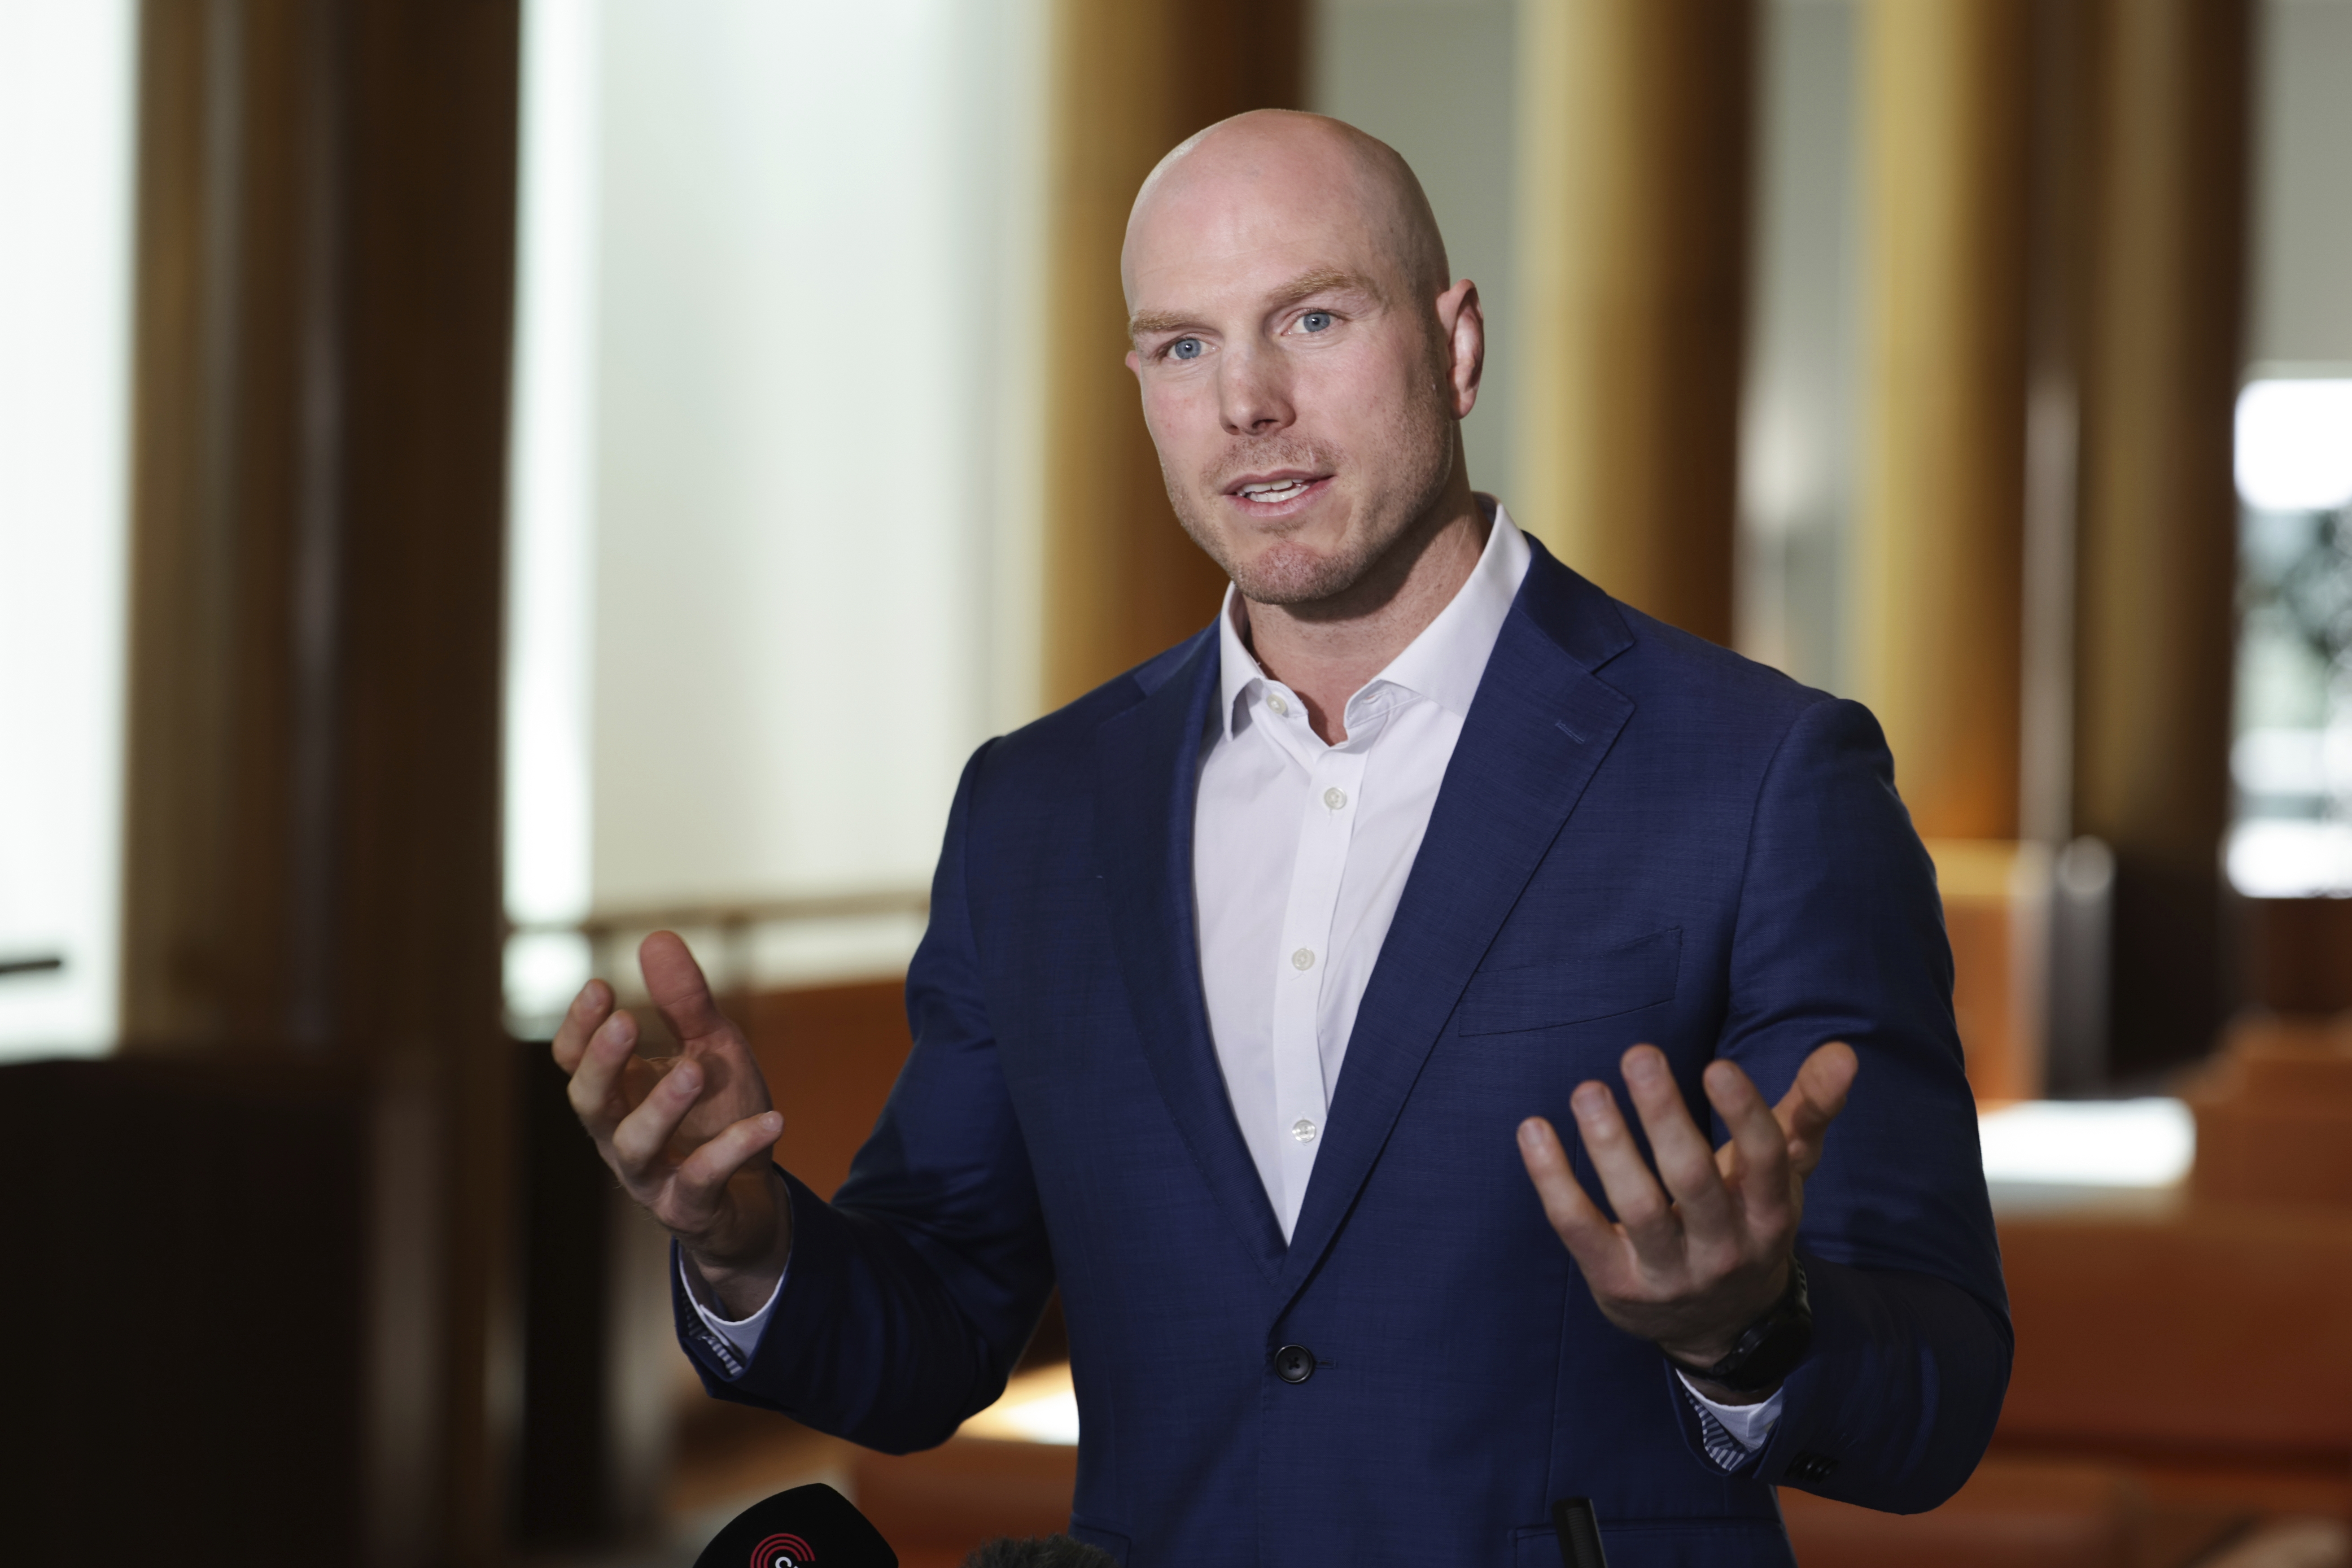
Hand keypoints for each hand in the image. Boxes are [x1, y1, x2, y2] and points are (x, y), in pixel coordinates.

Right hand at [552, 930, 791, 1317]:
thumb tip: (656, 936)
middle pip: (589, 1103)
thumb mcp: (711, 1050)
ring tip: (693, 1070)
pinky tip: (774, 1119)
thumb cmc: (718, 1116)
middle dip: (602, 1063)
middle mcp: (622, 1137)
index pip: (574, 1062)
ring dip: (661, 1107)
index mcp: (619, 1094)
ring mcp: (652, 1178)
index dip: (579, 1028)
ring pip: (635, 1147)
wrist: (752, 1198)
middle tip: (626, 1022)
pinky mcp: (692, 1209)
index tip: (601, 986)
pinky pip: (702, 1181)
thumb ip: (685, 1002)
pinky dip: (735, 1149)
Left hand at [1516, 1041, 1856, 1400]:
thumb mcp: (1785, 1173)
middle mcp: (1723, 1248)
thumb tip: (1843, 1052)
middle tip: (1639, 1054)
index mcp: (1769, 1215)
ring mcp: (1668, 1273)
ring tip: (1588, 1089)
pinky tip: (1533, 1130)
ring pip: (1637, 1207)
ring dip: (1610, 1144)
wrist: (1721, 1326)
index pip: (1765, 1162)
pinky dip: (1552, 1179)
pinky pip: (1578, 1228)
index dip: (1743, 1115)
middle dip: (1667, 1116)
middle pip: (1693, 1180)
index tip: (1715, 1066)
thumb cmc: (1748, 1220)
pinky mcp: (1616, 1284)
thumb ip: (1810, 1109)